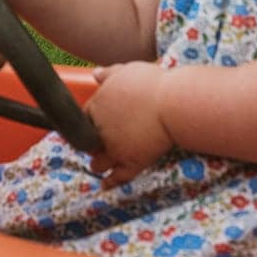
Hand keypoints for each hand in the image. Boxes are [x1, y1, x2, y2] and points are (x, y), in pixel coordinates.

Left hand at [86, 62, 173, 187]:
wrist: (172, 104)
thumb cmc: (151, 83)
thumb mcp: (126, 71)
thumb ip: (108, 73)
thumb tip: (95, 73)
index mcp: (97, 107)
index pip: (84, 118)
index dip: (90, 122)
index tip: (95, 124)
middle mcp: (101, 131)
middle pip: (89, 142)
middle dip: (93, 143)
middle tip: (98, 144)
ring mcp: (115, 149)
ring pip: (98, 163)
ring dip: (98, 164)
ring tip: (99, 165)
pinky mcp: (131, 163)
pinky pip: (117, 178)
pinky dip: (109, 183)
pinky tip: (105, 186)